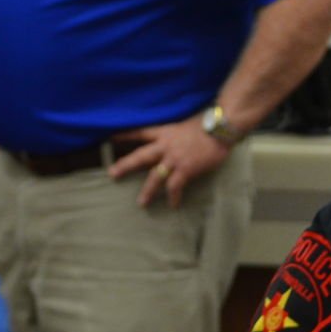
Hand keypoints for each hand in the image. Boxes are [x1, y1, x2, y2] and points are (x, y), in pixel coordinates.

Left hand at [108, 119, 231, 209]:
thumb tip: (172, 142)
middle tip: (112, 174)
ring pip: (155, 177)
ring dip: (148, 191)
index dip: (125, 135)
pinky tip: (173, 205)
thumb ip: (175, 135)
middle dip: (125, 165)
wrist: (220, 129)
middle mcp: (165, 145)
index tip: (110, 138)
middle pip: (140, 156)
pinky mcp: (185, 169)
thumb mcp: (185, 126)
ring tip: (141, 203)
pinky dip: (173, 197)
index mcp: (164, 133)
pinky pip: (175, 186)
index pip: (140, 133)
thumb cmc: (206, 126)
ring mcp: (174, 158)